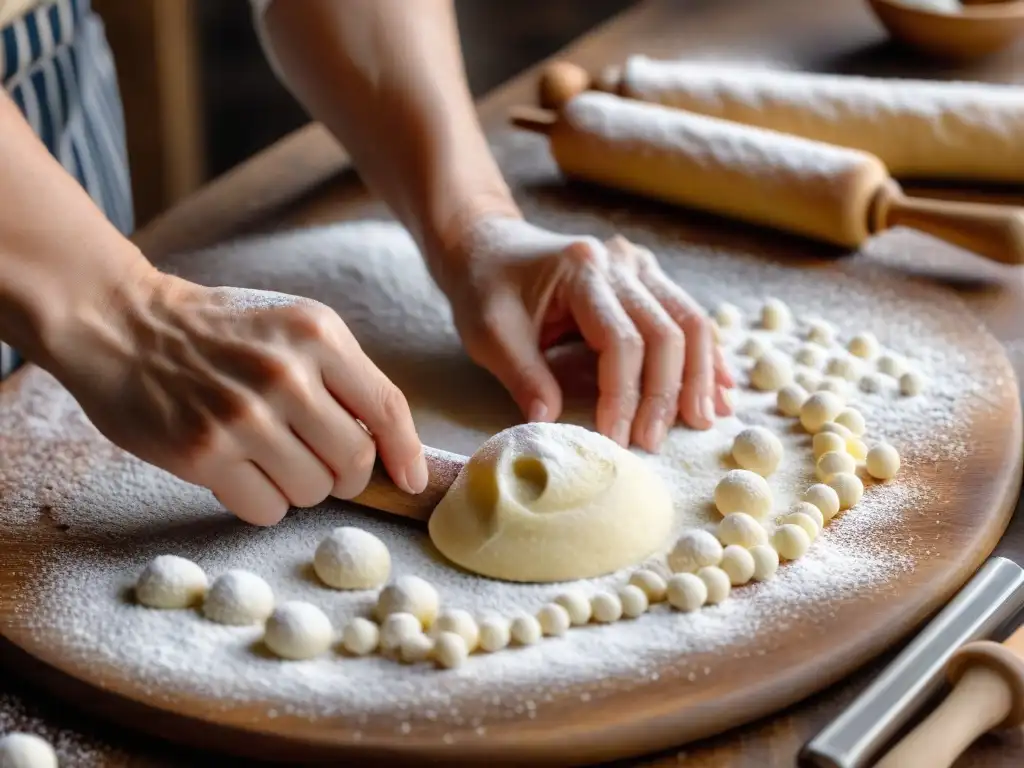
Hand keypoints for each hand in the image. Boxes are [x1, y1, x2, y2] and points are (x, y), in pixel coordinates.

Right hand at [46, 268, 425, 525]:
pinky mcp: (205, 453)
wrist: (124, 326)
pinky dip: (262, 503)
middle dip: (345, 476)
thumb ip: (341, 375)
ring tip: (269, 458)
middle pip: (355, 462)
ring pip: (313, 492)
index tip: (411, 480)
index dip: (407, 454)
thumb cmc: (219, 332)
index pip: (388, 409)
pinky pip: (266, 511)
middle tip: (318, 462)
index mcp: (318, 335)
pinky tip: (240, 473)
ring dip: (300, 488)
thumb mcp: (292, 326)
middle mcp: (286, 374)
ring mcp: (244, 416)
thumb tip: (389, 447)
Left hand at [432, 217, 734, 451]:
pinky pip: (687, 316)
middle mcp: (620, 262)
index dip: (624, 395)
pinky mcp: (647, 279)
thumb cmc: (485, 288)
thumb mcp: (489, 332)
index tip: (616, 440)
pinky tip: (719, 389)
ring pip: (691, 320)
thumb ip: (521, 374)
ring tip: (704, 421)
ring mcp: (639, 266)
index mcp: (582, 269)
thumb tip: (551, 422)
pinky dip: (706, 355)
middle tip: (656, 441)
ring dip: (700, 375)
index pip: (621, 340)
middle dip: (666, 393)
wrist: (489, 247)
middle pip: (667, 331)